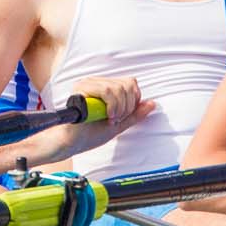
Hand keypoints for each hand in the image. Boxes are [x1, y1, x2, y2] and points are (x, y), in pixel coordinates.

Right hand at [37, 75, 153, 164]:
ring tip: (110, 119)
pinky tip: (105, 116)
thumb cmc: (91, 133)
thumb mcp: (119, 124)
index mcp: (105, 88)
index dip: (133, 100)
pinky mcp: (81, 88)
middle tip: (116, 119)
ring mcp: (88, 84)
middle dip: (127, 107)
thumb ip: (135, 114)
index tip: (123, 116)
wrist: (73, 142)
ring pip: (118, 88)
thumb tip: (152, 104)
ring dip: (119, 108)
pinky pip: (106, 91)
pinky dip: (112, 106)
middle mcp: (97, 82)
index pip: (130, 83)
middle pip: (127, 84)